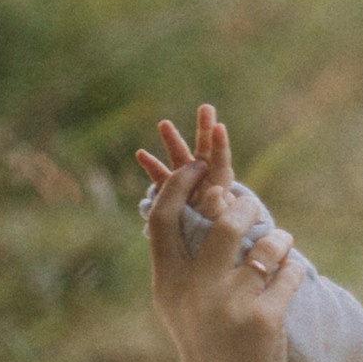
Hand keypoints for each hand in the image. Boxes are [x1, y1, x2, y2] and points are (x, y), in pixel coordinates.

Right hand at [134, 104, 237, 246]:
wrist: (209, 253)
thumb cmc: (220, 240)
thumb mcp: (220, 225)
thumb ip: (219, 209)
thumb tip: (217, 192)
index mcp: (219, 186)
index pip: (221, 162)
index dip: (220, 146)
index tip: (220, 127)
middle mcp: (205, 182)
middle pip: (205, 152)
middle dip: (204, 130)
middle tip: (207, 107)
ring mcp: (189, 186)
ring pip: (182, 160)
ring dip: (174, 142)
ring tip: (165, 124)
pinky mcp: (174, 195)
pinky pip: (163, 178)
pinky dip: (153, 166)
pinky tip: (140, 153)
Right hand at [142, 150, 301, 361]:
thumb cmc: (210, 345)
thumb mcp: (183, 305)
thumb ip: (188, 260)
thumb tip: (207, 200)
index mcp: (168, 284)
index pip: (163, 219)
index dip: (178, 184)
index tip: (198, 164)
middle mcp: (194, 292)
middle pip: (222, 221)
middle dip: (246, 206)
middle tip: (255, 207)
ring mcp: (230, 305)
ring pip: (265, 244)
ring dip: (279, 238)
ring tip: (281, 245)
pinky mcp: (264, 319)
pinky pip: (289, 271)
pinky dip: (293, 267)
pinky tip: (290, 275)